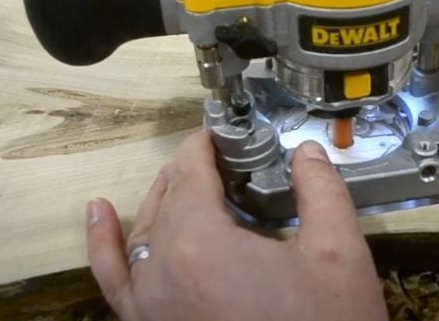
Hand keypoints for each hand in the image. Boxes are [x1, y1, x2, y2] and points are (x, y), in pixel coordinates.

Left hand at [86, 131, 386, 320]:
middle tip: (218, 159)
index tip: (217, 135)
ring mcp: (148, 306)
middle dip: (190, 173)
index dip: (203, 148)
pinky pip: (114, 279)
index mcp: (203, 245)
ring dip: (159, 199)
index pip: (191, 176)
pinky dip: (103, 243)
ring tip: (175, 178)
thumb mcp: (339, 254)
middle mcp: (162, 273)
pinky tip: (98, 213)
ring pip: (142, 234)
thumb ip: (321, 191)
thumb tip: (306, 151)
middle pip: (168, 201)